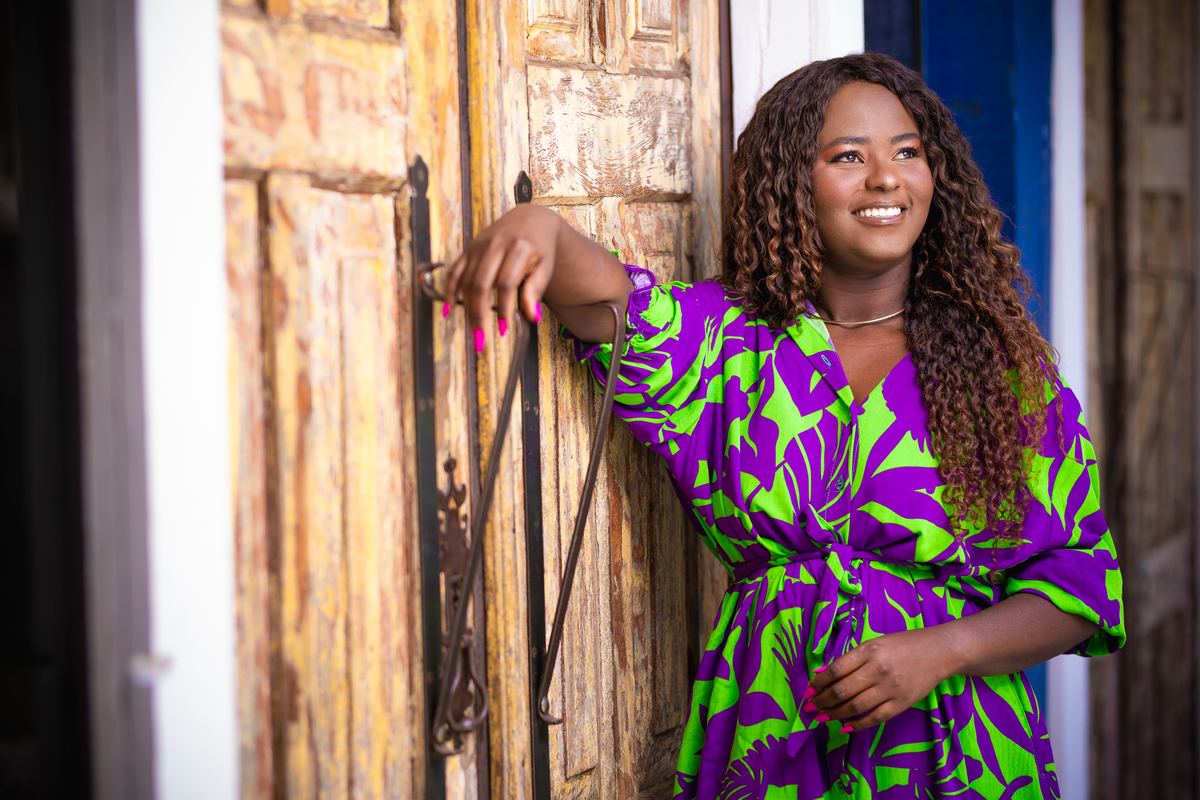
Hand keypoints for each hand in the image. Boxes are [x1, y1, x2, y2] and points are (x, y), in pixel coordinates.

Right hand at [444, 204, 560, 348]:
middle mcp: (495, 245)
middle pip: (481, 284)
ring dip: (468, 309)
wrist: (530, 220)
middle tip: (481, 339)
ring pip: (467, 281)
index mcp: (518, 248)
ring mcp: (479, 246)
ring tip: (474, 331)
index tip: (504, 330)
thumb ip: (536, 290)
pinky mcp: (469, 249)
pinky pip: (455, 272)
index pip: (506, 284)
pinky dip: (450, 291)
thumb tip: (533, 317)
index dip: (503, 309)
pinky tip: (448, 310)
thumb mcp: (545, 268)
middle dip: (479, 314)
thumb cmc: (540, 249)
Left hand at [803, 627, 956, 731]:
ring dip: (835, 714)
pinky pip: (875, 718)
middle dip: (822, 701)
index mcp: (868, 651)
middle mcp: (878, 670)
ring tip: (823, 717)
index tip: (807, 692)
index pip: (835, 670)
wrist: (938, 652)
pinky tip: (845, 726)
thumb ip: (849, 659)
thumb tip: (821, 673)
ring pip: (855, 707)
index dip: (818, 683)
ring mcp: (890, 688)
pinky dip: (858, 725)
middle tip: (810, 708)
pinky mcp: (901, 703)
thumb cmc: (902, 645)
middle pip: (842, 691)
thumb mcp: (873, 644)